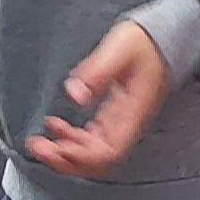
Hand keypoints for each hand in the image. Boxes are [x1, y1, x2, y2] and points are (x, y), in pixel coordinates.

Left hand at [27, 19, 167, 178]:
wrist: (161, 39)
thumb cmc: (144, 43)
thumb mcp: (119, 50)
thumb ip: (97, 71)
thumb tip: (75, 94)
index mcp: (133, 113)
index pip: (109, 151)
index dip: (82, 157)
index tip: (58, 147)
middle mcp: (127, 124)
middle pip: (99, 160)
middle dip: (66, 161)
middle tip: (39, 148)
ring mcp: (120, 122)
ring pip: (93, 153)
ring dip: (65, 153)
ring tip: (40, 142)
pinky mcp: (114, 116)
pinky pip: (92, 139)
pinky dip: (71, 139)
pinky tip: (56, 127)